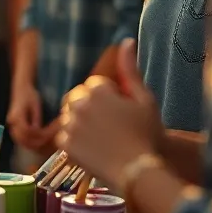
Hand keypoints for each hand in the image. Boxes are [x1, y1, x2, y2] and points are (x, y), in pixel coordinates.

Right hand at [6, 83, 45, 149]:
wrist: (21, 87)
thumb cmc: (30, 94)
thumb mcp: (36, 105)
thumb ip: (36, 119)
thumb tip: (38, 131)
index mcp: (17, 115)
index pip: (26, 131)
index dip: (37, 135)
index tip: (47, 134)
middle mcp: (12, 121)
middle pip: (22, 138)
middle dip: (35, 142)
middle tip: (47, 141)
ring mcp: (11, 124)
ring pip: (19, 140)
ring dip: (31, 144)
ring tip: (43, 144)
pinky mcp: (14, 125)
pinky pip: (19, 137)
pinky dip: (27, 141)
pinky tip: (36, 141)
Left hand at [56, 39, 162, 182]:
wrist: (139, 171)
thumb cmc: (147, 134)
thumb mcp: (144, 99)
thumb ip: (130, 69)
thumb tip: (125, 41)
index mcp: (97, 89)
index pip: (94, 84)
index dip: (109, 97)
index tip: (121, 112)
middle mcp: (79, 103)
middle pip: (77, 97)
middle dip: (89, 105)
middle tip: (109, 124)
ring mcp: (70, 124)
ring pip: (68, 115)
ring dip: (80, 121)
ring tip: (102, 136)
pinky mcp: (65, 144)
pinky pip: (64, 134)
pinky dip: (75, 139)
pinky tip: (93, 147)